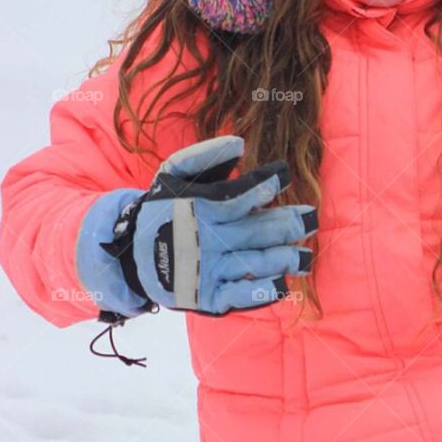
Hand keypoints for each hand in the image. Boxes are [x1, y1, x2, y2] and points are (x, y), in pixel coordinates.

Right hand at [76, 136, 317, 315]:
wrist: (129, 253)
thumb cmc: (161, 209)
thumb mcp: (173, 175)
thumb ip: (204, 157)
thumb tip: (239, 144)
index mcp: (200, 209)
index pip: (238, 196)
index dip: (264, 185)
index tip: (285, 176)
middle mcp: (206, 240)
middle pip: (255, 231)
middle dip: (287, 224)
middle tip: (312, 218)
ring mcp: (207, 270)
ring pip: (253, 263)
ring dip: (283, 259)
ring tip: (306, 256)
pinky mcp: (206, 296)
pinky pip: (238, 295)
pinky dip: (260, 292)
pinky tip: (283, 285)